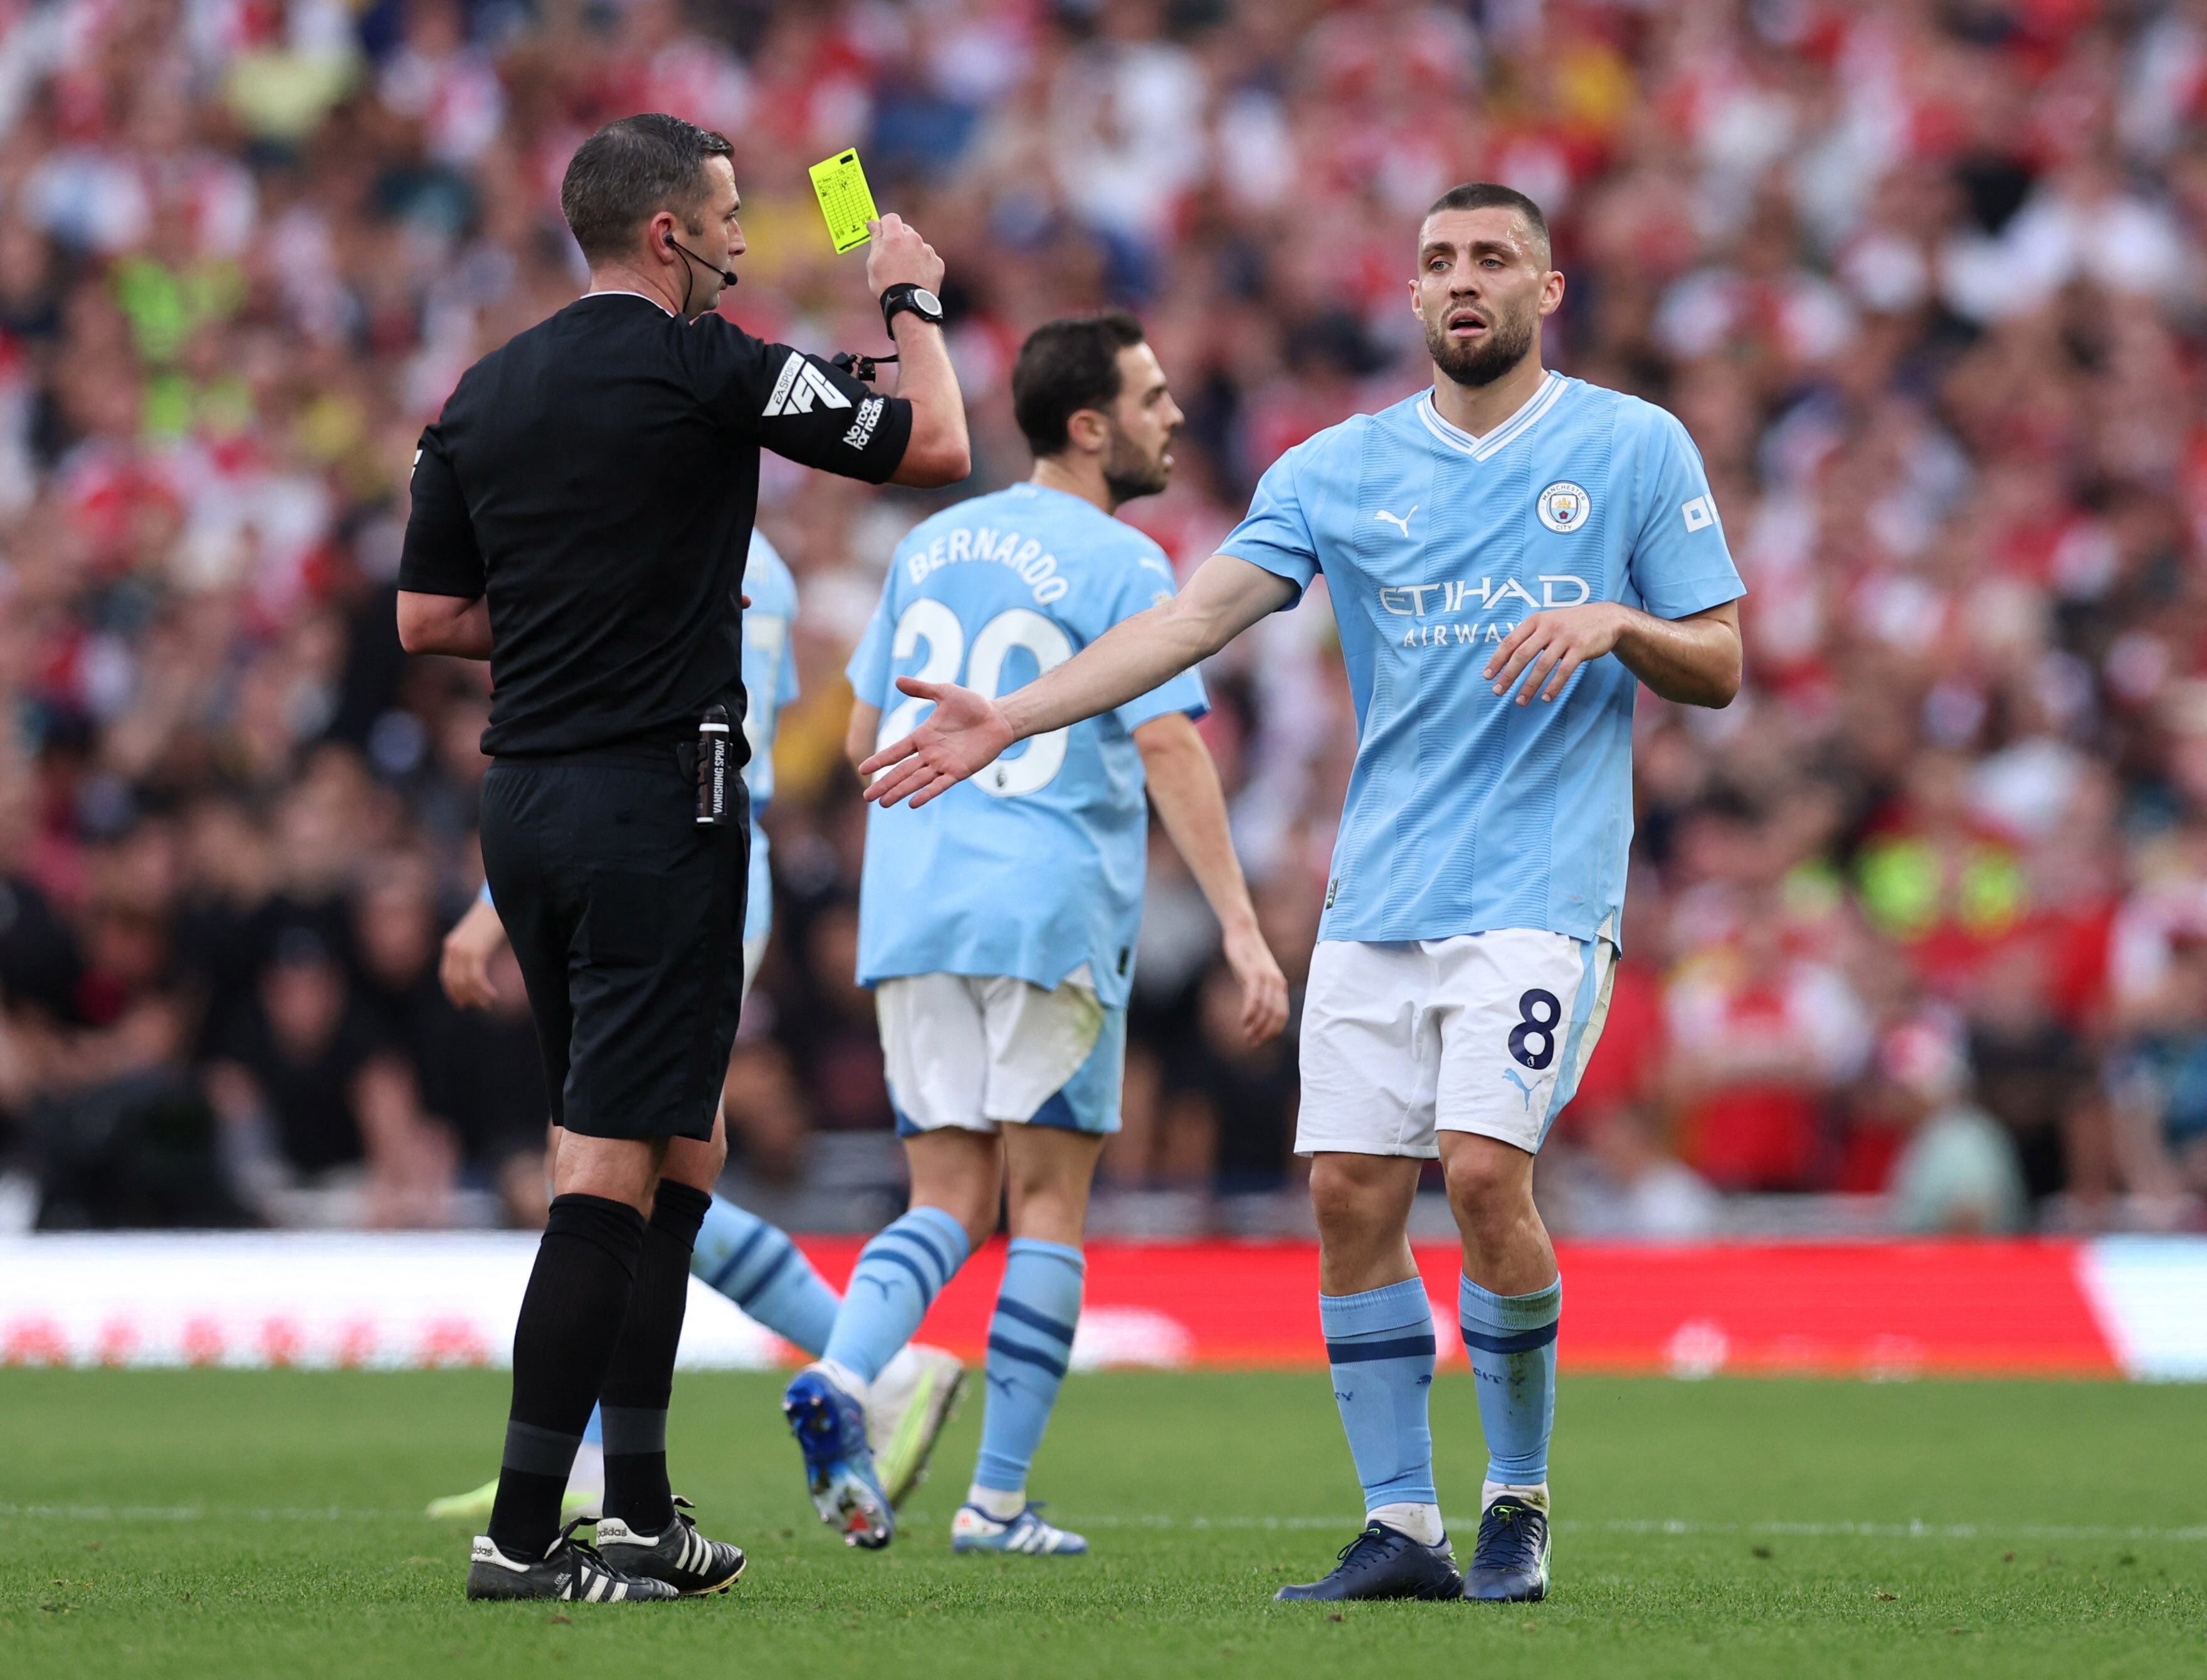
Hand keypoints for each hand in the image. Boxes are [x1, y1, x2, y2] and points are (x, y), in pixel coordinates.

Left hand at [439, 896, 508, 1008]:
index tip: (462, 1002)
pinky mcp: (476, 952)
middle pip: (454, 982)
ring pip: (466, 983)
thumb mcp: (477, 936)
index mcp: (450, 945)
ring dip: (477, 996)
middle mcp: (453, 949)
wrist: (499, 903)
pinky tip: (493, 995)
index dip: (453, 991)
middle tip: (477, 1006)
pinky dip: (484, 990)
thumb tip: (478, 965)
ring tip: (487, 1004)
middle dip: (465, 997)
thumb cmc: (492, 919)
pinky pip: (477, 979)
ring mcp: (463, 951)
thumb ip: (473, 950)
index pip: (446, 975)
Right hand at [858, 677, 1013, 807]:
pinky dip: (927, 793)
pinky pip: (940, 785)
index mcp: (922, 737)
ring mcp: (943, 764)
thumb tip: (897, 680)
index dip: (880, 760)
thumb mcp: (945, 692)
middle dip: (884, 783)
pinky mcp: (959, 771)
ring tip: (883, 803)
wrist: (998, 718)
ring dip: (900, 791)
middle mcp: (930, 754)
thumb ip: (922, 689)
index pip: (895, 751)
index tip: (863, 769)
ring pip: (916, 781)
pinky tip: (913, 802)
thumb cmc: (973, 705)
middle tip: (867, 797)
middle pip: (902, 771)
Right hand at [864, 214, 944, 297]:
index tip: (882, 235)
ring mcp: (928, 251)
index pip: (891, 218)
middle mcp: (914, 239)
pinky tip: (916, 276)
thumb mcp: (873, 261)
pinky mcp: (937, 263)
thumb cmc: (886, 284)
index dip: (885, 225)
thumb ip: (876, 238)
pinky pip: (928, 258)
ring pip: (918, 245)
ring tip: (905, 271)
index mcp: (896, 237)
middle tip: (893, 257)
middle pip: (905, 230)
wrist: (908, 304)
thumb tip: (873, 223)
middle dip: (899, 239)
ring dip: (912, 252)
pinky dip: (923, 264)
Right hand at [1222, 921, 1289, 1046]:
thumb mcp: (1253, 979)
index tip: (1260, 1042)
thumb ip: (1257, 995)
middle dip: (1265, 1033)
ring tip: (1247, 1036)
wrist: (1242, 932)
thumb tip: (1253, 1014)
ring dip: (1257, 1026)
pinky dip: (1250, 1012)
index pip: (1282, 1015)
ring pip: (1266, 1009)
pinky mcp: (1254, 973)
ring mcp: (1266, 977)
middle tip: (1252, 1043)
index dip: (1272, 1032)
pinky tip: (1243, 1021)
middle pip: (1277, 1015)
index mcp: (1279, 986)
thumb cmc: (1246, 957)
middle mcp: (1277, 983)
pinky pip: (1255, 997)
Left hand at [1483, 602, 1628, 704]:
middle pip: (1522, 654)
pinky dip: (1554, 686)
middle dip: (1508, 675)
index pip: (1510, 641)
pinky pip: (1564, 671)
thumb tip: (1506, 659)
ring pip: (1542, 665)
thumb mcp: (1547, 622)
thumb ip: (1529, 636)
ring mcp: (1565, 637)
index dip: (1497, 660)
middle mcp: (1548, 627)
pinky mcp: (1581, 648)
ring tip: (1520, 701)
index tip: (1487, 676)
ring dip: (1529, 685)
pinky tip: (1546, 698)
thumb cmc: (1570, 623)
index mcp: (1535, 620)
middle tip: (1497, 692)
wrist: (1606, 617)